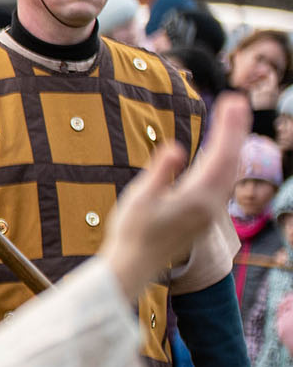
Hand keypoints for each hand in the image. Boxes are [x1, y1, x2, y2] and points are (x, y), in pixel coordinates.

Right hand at [103, 92, 246, 297]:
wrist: (133, 266)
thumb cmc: (130, 233)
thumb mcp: (138, 199)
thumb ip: (160, 172)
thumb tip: (176, 147)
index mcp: (196, 197)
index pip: (220, 154)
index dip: (228, 125)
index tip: (231, 100)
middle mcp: (210, 204)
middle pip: (232, 160)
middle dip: (235, 129)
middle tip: (236, 101)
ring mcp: (209, 212)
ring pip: (231, 172)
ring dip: (233, 144)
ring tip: (232, 121)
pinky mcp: (204, 216)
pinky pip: (224, 182)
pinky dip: (227, 161)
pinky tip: (222, 154)